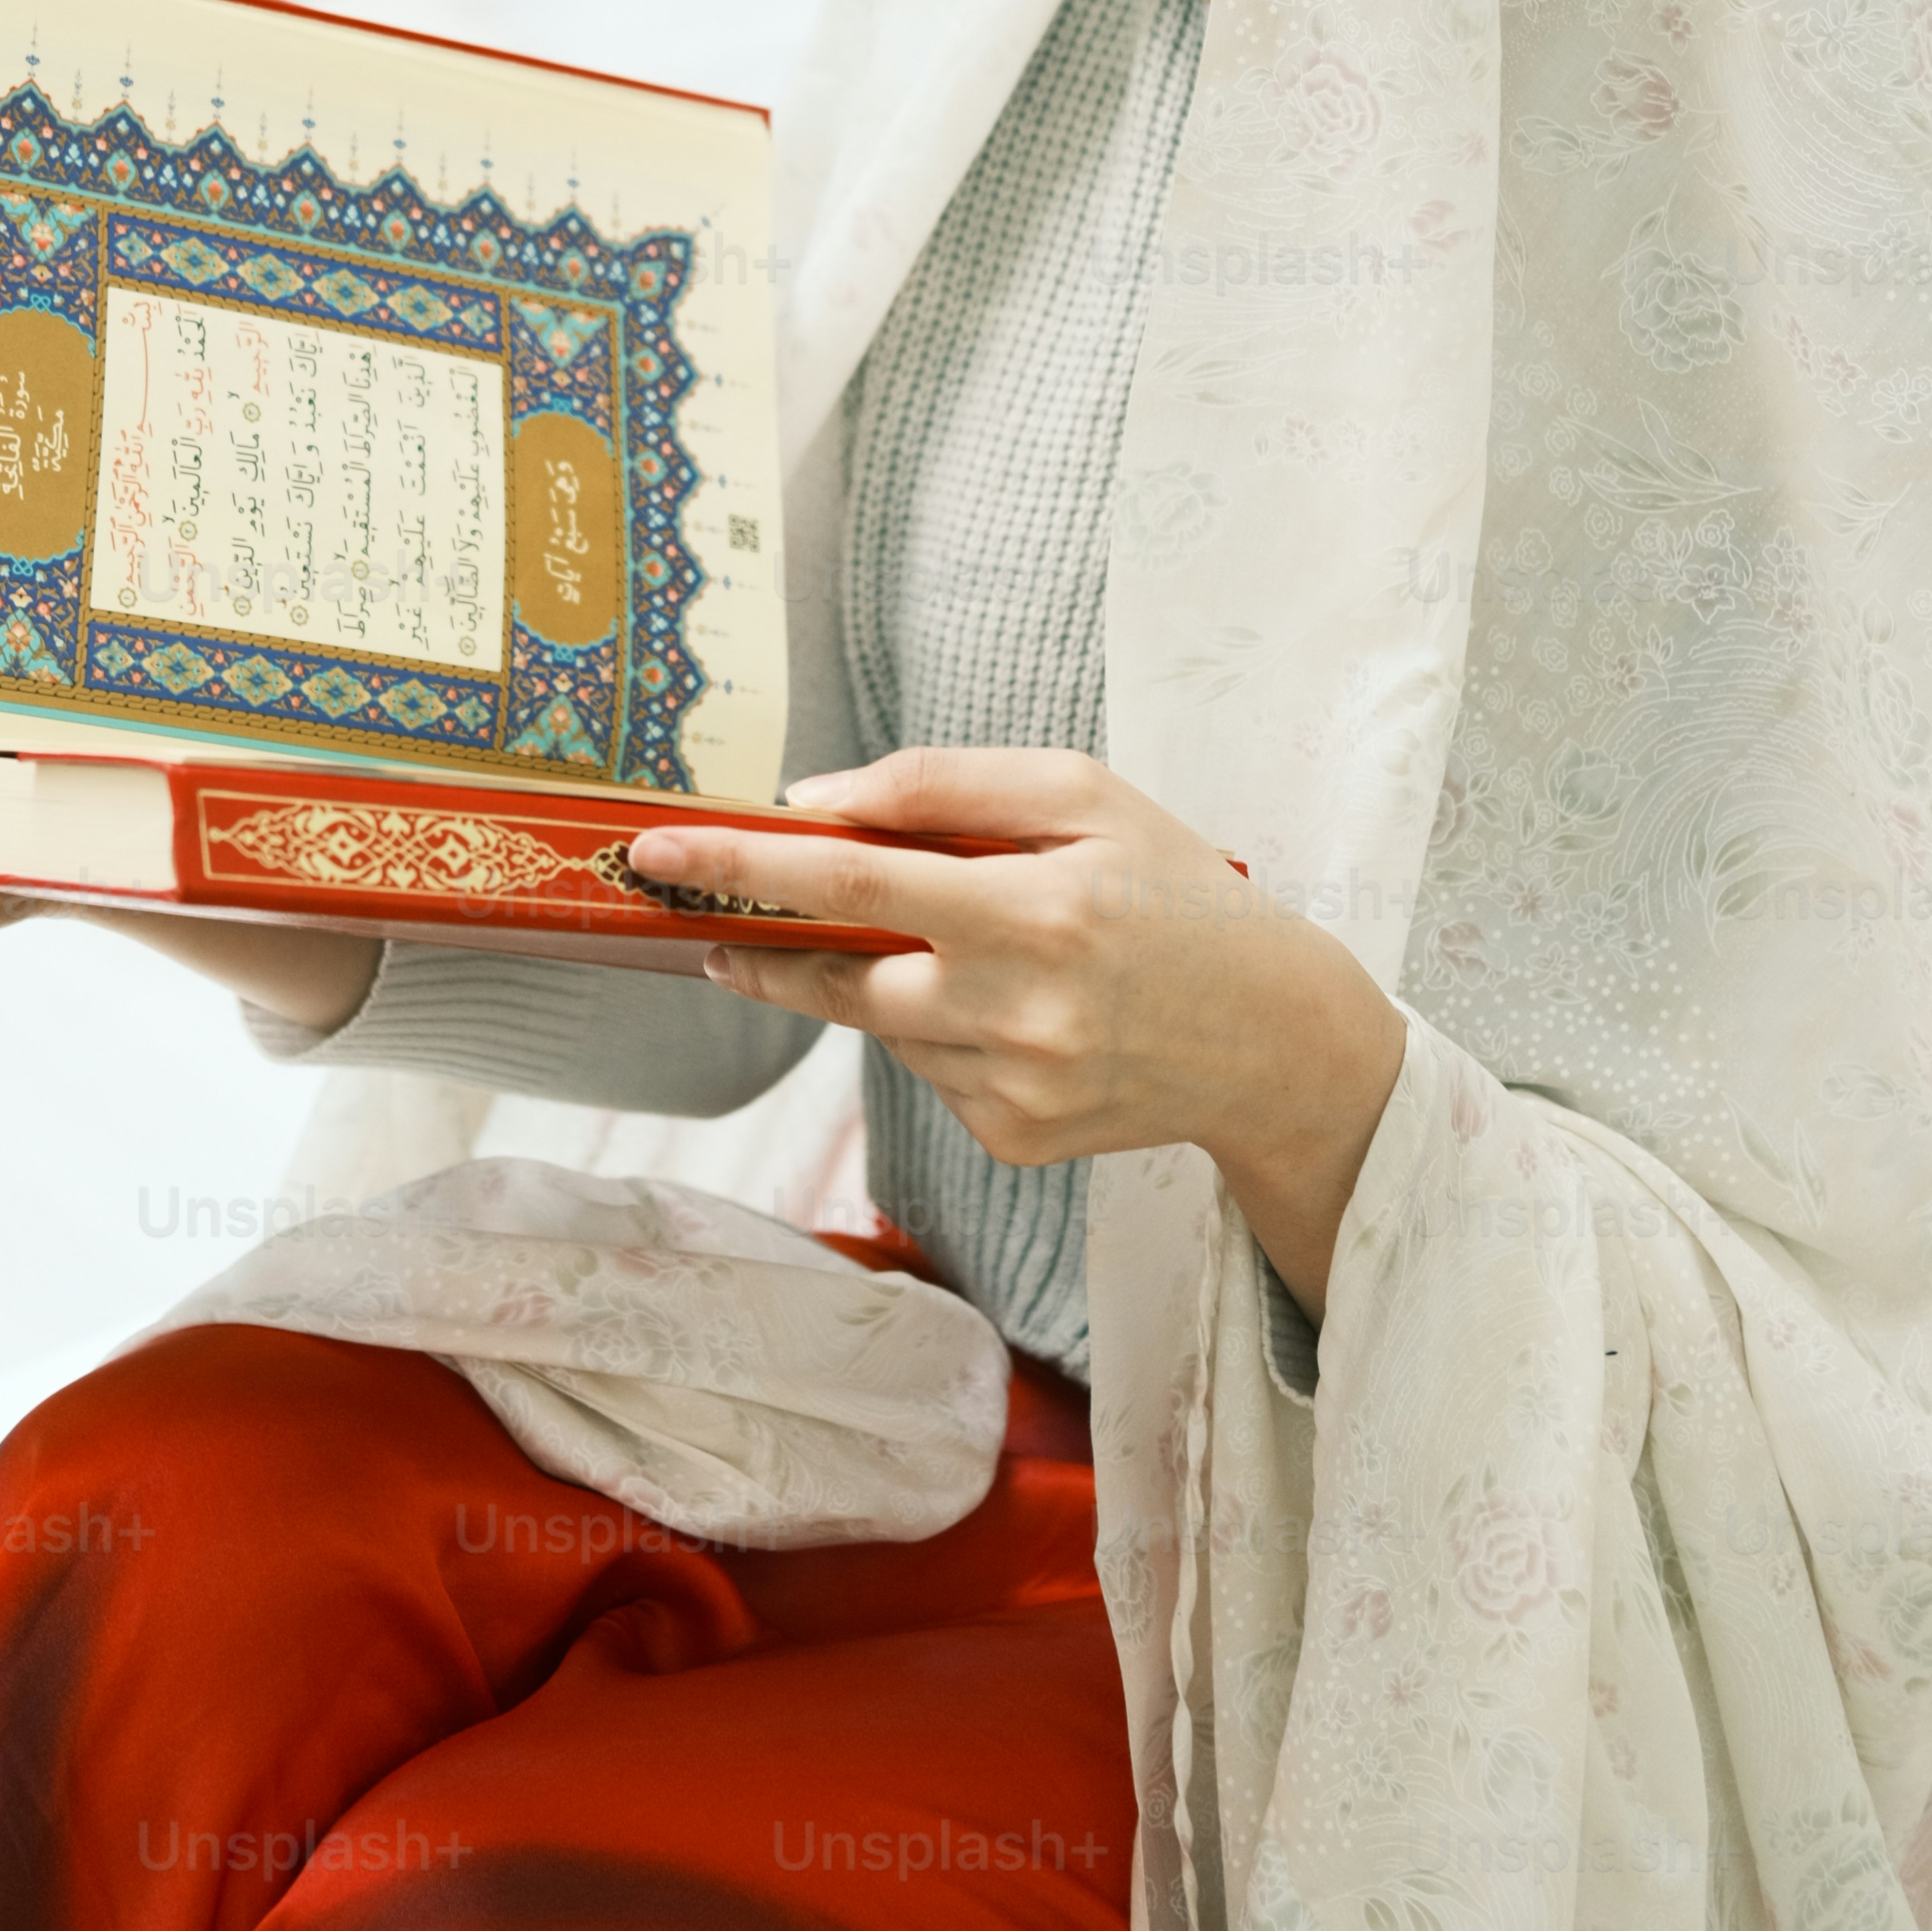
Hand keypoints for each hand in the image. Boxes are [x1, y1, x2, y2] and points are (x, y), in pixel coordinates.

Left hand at [625, 747, 1407, 1318]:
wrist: (1272, 1038)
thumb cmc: (1173, 893)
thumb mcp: (1083, 795)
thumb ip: (943, 786)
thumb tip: (812, 803)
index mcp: (1035, 912)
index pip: (848, 881)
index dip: (742, 866)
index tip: (659, 852)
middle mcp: (1017, 1013)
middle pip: (835, 977)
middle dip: (761, 943)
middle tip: (710, 913)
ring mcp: (1011, 1092)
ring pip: (881, 1025)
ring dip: (876, 978)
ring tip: (954, 946)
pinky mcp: (1011, 1144)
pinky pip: (928, 1073)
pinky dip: (938, 1030)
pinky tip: (1009, 1010)